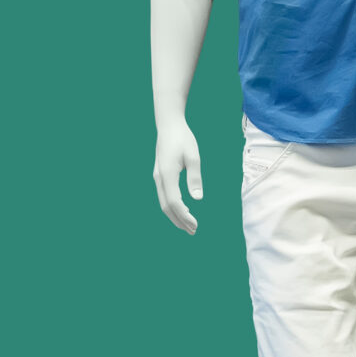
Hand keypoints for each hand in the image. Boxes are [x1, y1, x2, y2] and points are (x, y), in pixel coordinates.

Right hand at [153, 120, 202, 235]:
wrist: (168, 125)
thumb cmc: (183, 139)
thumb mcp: (193, 156)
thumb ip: (195, 177)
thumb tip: (198, 198)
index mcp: (167, 174)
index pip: (174, 202)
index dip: (184, 216)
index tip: (196, 225)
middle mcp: (159, 178)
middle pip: (166, 207)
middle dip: (179, 221)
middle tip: (193, 231)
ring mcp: (157, 177)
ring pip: (163, 203)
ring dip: (175, 216)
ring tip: (188, 225)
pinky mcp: (159, 175)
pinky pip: (164, 196)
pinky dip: (172, 207)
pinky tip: (182, 210)